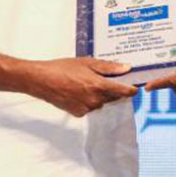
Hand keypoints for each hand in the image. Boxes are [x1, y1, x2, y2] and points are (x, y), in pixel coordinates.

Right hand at [23, 58, 137, 116]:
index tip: (134, 86)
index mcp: (99, 86)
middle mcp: (95, 100)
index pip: (124, 92)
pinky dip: (88, 100)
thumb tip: (127, 68)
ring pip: (101, 102)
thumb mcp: (87, 62)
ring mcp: (87, 109)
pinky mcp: (78, 114)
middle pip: (113, 97)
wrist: (41, 80)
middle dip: (112, 89)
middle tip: (102, 77)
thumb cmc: (62, 68)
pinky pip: (90, 107)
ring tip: (84, 82)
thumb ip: (109, 67)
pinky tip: (77, 90)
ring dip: (99, 94)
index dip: (131, 89)